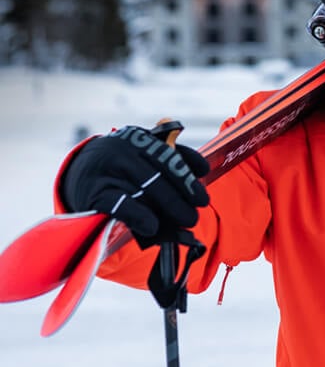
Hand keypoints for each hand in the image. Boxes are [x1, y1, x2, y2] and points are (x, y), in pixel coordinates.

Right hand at [61, 125, 209, 243]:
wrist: (78, 178)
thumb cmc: (120, 172)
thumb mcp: (140, 160)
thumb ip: (167, 163)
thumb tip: (201, 174)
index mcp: (137, 139)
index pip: (167, 151)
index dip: (188, 163)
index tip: (204, 176)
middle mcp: (122, 149)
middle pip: (161, 171)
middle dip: (185, 191)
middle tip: (199, 207)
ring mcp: (107, 170)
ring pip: (146, 188)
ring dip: (171, 207)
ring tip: (188, 220)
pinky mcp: (94, 193)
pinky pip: (121, 205)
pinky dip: (139, 216)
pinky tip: (153, 227)